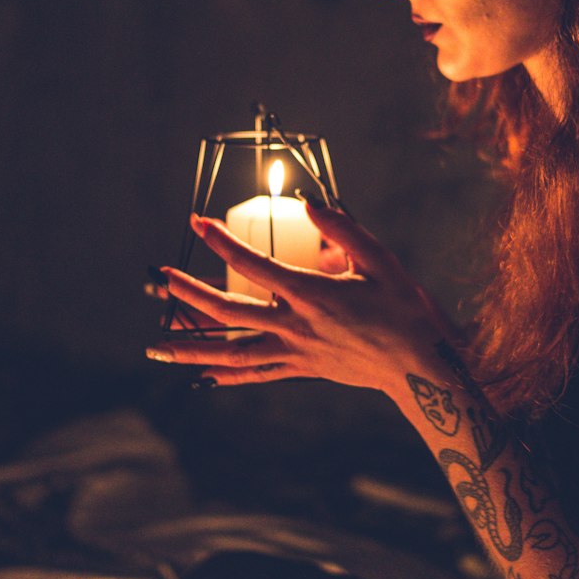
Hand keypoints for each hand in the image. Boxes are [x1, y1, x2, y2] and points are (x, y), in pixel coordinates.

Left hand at [146, 203, 454, 393]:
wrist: (422, 368)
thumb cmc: (406, 310)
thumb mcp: (381, 261)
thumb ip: (343, 230)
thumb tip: (308, 203)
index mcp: (314, 294)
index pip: (255, 264)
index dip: (222, 243)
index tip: (198, 222)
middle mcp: (297, 326)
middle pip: (230, 312)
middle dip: (189, 295)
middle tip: (161, 280)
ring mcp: (296, 353)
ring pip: (232, 351)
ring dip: (191, 348)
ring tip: (155, 344)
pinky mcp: (302, 369)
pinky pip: (256, 373)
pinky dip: (225, 374)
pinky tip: (201, 375)